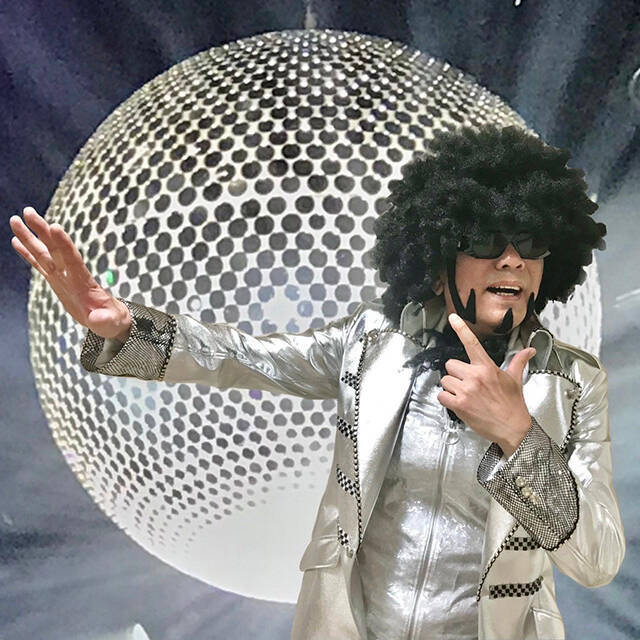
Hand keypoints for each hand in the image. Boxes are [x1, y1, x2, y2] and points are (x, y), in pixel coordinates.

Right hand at [10, 206, 130, 340]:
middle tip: (29, 212)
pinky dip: (28, 254)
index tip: (55, 227)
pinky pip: (39, 265)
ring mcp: (62, 276)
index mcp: (84, 282)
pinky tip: (16, 241)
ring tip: (16, 220)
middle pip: (54, 249)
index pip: (73, 259)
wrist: (108, 319)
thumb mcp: (111, 322)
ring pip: (43, 253)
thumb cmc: (112, 320)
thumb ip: (104, 320)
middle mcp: (72, 275)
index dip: (64, 244)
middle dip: (42, 231)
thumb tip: (98, 319)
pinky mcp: (56, 281)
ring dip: (30, 237)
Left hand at [437, 312, 534, 456]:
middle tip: (468, 384)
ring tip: (466, 396)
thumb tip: (529, 350)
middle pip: (450, 364)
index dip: (461, 328)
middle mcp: (475, 376)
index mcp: (487, 367)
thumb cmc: (513, 405)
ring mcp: (466, 390)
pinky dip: (447, 400)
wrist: (513, 429)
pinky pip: (442, 395)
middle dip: (456, 374)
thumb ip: (518, 362)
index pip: (472, 343)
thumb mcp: (515, 380)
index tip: (453, 317)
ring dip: (452, 388)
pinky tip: (459, 403)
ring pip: (445, 381)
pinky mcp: (459, 405)